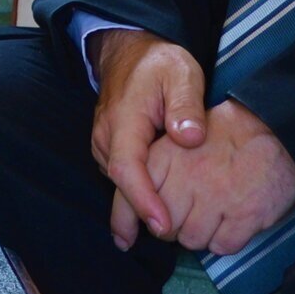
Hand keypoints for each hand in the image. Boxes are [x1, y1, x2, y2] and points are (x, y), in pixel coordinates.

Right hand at [88, 28, 207, 247]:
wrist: (129, 51)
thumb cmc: (159, 63)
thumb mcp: (181, 73)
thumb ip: (186, 104)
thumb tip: (190, 137)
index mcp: (124, 120)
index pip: (128, 169)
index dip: (144, 201)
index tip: (163, 226)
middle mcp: (106, 138)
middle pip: (122, 186)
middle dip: (144, 216)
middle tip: (176, 241)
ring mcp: (104, 146)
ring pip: (121, 186)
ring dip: (141, 210)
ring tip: (173, 233)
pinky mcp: (110, 151)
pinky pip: (123, 179)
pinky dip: (139, 197)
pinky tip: (160, 213)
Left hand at [133, 99, 294, 255]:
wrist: (272, 127)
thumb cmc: (216, 138)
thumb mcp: (172, 143)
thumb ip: (143, 180)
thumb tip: (122, 237)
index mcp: (164, 156)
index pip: (131, 201)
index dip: (133, 221)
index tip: (140, 229)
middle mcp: (187, 177)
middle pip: (163, 230)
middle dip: (173, 225)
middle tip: (190, 208)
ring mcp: (217, 197)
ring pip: (192, 241)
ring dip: (200, 233)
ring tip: (213, 208)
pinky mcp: (245, 214)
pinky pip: (222, 247)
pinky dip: (225, 239)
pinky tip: (231, 217)